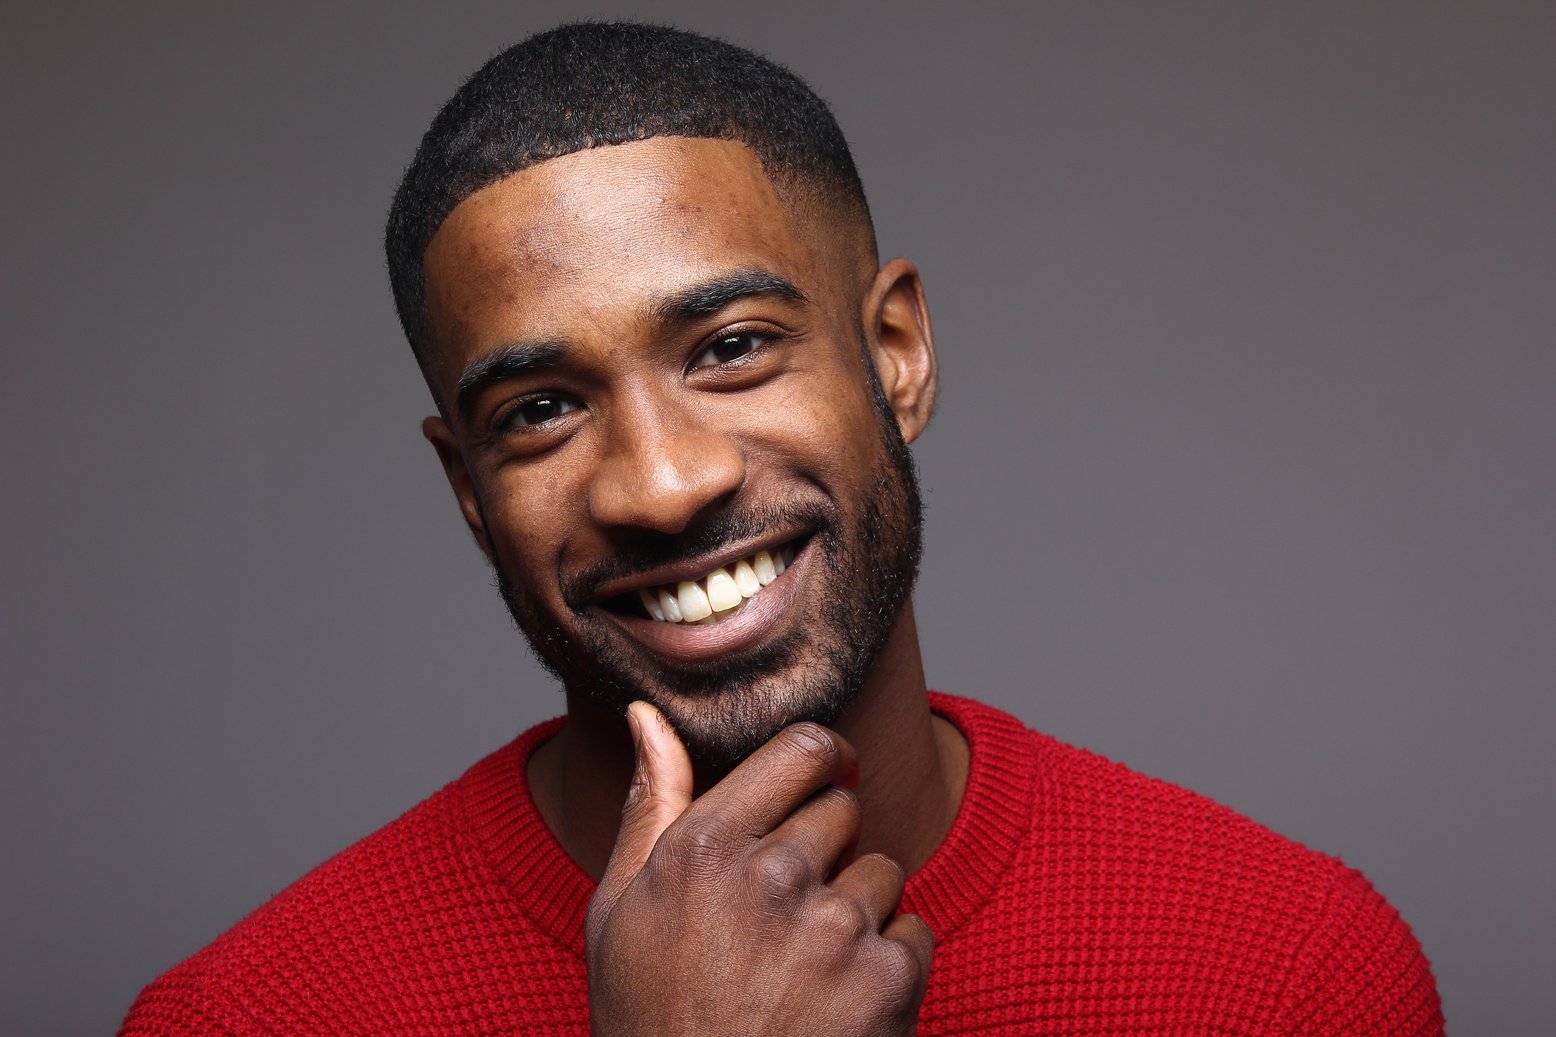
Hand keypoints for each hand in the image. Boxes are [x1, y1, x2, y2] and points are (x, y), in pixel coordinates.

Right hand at [584, 701, 933, 1036]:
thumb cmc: (651, 1022)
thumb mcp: (620, 912)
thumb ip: (650, 804)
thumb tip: (648, 716)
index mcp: (704, 845)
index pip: (802, 748)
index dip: (824, 761)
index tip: (832, 778)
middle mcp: (771, 874)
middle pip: (844, 809)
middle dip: (829, 848)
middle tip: (790, 915)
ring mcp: (833, 928)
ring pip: (884, 870)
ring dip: (860, 908)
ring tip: (808, 970)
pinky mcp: (885, 980)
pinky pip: (915, 931)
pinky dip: (891, 963)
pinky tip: (839, 1005)